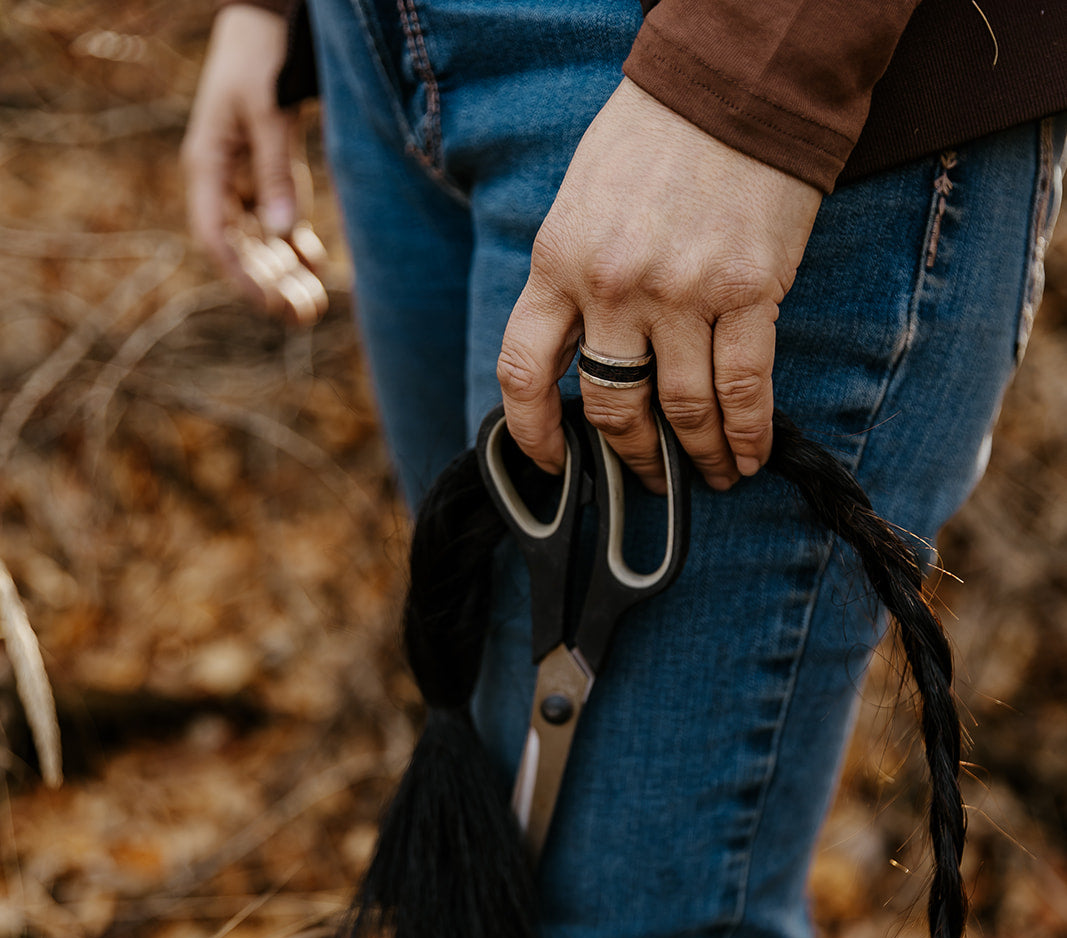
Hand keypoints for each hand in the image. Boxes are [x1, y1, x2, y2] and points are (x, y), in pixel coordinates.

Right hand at [182, 3, 327, 324]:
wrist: (266, 18)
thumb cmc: (260, 55)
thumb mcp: (267, 111)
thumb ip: (275, 171)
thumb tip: (282, 235)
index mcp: (207, 165)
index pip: (216, 237)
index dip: (240, 275)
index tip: (268, 303)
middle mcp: (222, 179)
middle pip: (243, 248)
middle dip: (271, 285)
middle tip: (305, 317)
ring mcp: (246, 178)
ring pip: (264, 240)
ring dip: (286, 273)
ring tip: (314, 307)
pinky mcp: (269, 171)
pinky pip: (281, 219)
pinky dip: (297, 244)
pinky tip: (316, 264)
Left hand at [497, 78, 821, 491]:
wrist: (734, 85)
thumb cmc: (654, 141)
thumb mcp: (580, 205)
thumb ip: (572, 280)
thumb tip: (579, 360)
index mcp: (558, 262)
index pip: (525, 373)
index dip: (535, 435)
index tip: (554, 467)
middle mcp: (612, 286)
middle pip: (612, 406)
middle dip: (633, 456)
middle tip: (649, 478)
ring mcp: (681, 292)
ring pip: (683, 410)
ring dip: (698, 457)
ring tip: (713, 476)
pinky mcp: (745, 291)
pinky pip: (744, 389)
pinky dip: (749, 435)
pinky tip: (750, 456)